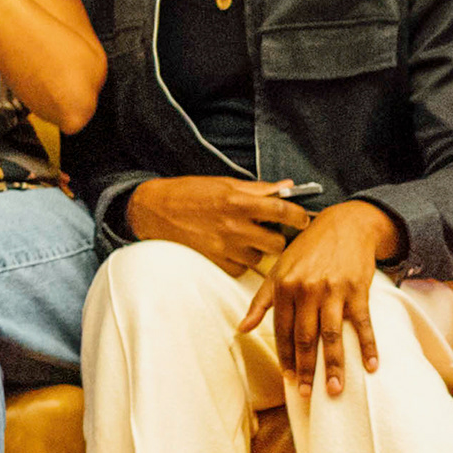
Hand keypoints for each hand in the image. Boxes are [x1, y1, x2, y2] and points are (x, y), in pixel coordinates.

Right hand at [126, 176, 314, 276]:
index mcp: (238, 201)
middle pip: (277, 243)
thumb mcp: (223, 184)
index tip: (301, 218)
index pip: (283, 211)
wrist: (150, 211)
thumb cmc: (187, 193)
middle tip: (268, 231)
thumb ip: (258, 189)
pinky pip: (241, 269)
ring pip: (259, 258)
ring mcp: (224, 248)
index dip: (299, 216)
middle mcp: (234, 227)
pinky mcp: (215, 264)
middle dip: (277, 238)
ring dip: (256, 250)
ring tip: (241, 238)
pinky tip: (227, 248)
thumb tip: (288, 186)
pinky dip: (238, 260)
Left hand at [239, 202, 397, 400]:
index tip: (288, 380)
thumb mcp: (278, 271)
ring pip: (331, 335)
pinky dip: (368, 346)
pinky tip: (371, 367)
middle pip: (305, 337)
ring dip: (333, 365)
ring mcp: (334, 291)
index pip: (282, 331)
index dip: (285, 357)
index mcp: (284, 288)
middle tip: (307, 394)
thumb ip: (261, 302)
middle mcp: (307, 291)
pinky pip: (363, 324)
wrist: (345, 225)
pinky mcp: (358, 291)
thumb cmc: (307, 251)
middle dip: (306, 368)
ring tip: (334, 389)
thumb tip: (241, 329)